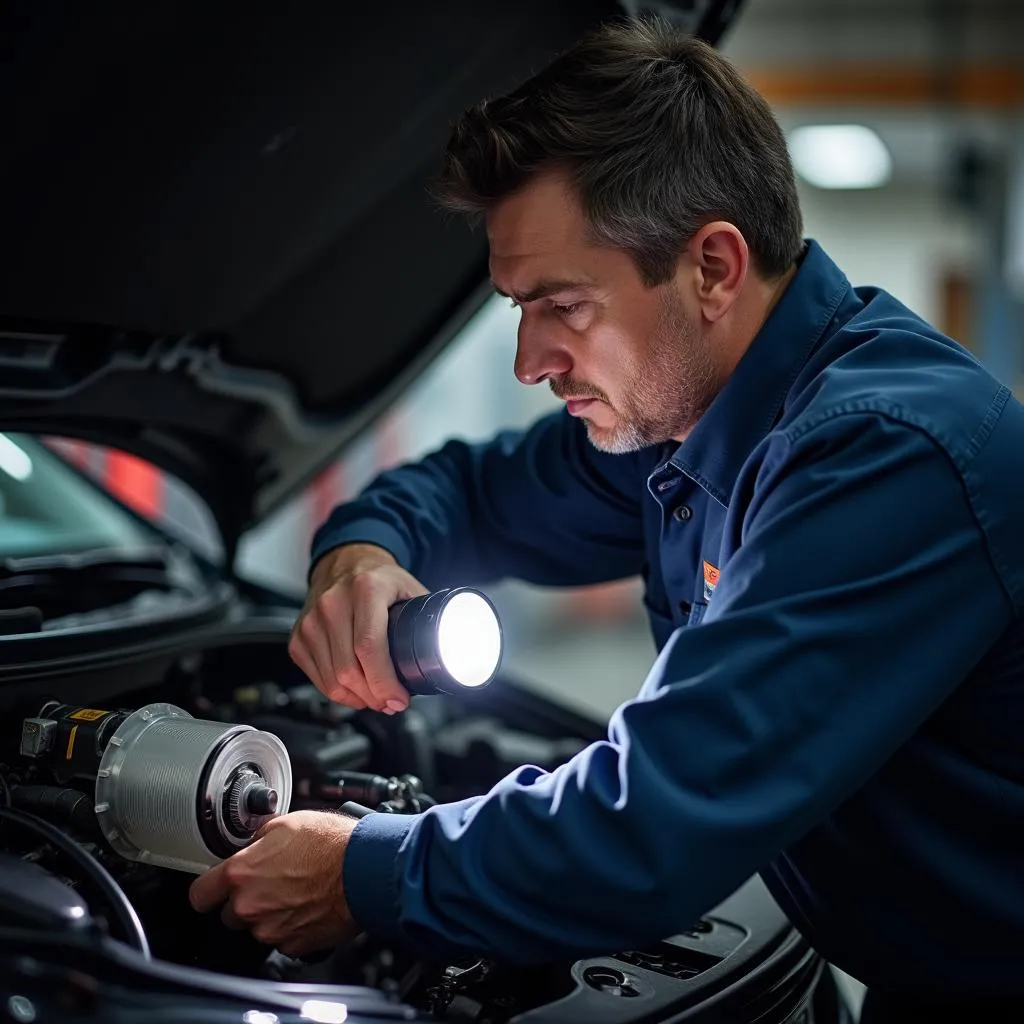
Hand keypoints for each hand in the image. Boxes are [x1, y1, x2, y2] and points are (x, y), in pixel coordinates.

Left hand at [188, 811, 360, 956]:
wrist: (364, 870)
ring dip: (270, 913)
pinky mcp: (293, 945)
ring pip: (257, 927)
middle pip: (230, 913)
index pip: (199, 894)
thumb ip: (259, 838)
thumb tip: (254, 843)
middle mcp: (250, 906)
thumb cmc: (332, 844)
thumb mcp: (288, 823)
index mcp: (241, 874)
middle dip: (245, 900)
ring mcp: (271, 930)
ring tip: (296, 891)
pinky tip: (307, 905)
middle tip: (271, 882)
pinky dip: (291, 926)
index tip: (214, 887)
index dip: (207, 889)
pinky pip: (282, 939)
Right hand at [289, 543, 428, 711]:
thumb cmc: (380, 578)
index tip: (399, 698)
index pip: (369, 646)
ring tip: (377, 697)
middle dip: (375, 696)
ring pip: (332, 681)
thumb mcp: (411, 589)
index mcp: (366, 589)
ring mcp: (312, 621)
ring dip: (358, 699)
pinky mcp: (299, 637)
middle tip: (392, 702)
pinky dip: (339, 693)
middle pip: (349, 670)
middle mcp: (333, 603)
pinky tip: (356, 690)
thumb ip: (431, 618)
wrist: (346, 561)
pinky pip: (318, 680)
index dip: (385, 682)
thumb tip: (454, 649)